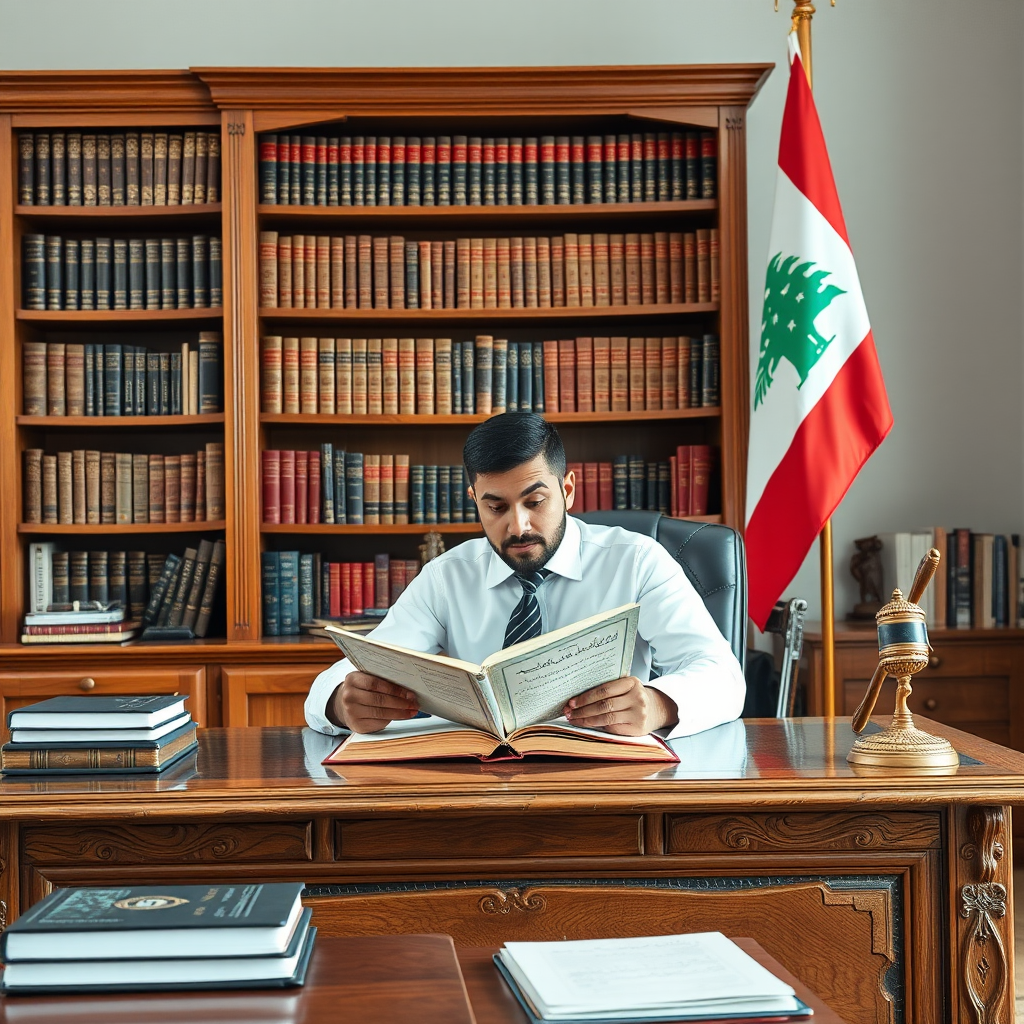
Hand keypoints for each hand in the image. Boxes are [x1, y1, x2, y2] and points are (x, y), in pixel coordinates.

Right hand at [328, 671, 419, 733]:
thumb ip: (382, 680)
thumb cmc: (362, 689)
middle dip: (400, 702)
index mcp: (352, 679)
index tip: (409, 693)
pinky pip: (378, 723)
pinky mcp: (357, 725)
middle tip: (413, 703)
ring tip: (411, 711)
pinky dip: (392, 720)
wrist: (344, 704)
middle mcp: (349, 696)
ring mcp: (351, 712)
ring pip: (380, 713)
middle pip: (379, 700)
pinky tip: (401, 716)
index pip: (375, 683)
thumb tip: (407, 688)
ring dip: (399, 713)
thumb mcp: (367, 679)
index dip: (394, 689)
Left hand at [563, 676, 677, 735]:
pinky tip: (588, 724)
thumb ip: (609, 688)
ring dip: (587, 720)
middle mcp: (637, 698)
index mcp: (632, 683)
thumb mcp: (626, 686)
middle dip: (583, 710)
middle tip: (569, 712)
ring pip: (607, 718)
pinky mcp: (637, 728)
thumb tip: (579, 698)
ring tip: (575, 719)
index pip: (604, 690)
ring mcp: (638, 714)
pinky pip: (613, 728)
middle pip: (604, 705)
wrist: (657, 709)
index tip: (572, 702)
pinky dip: (598, 726)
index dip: (586, 697)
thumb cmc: (634, 696)